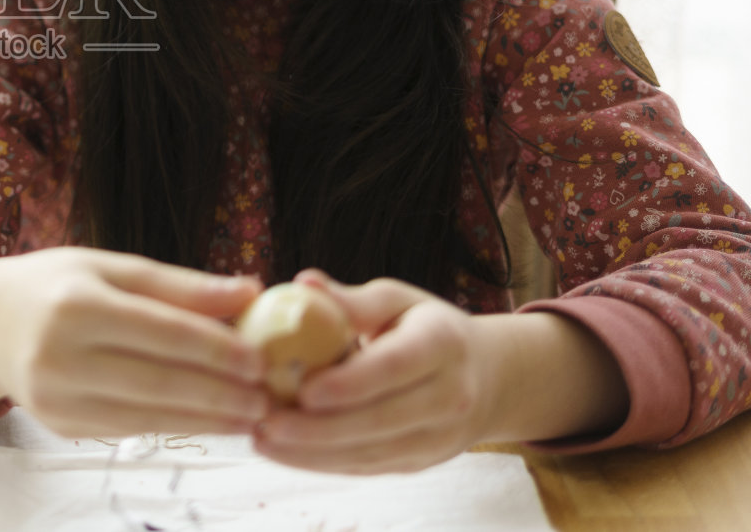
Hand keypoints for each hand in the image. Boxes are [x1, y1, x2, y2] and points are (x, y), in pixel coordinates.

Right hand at [0, 247, 270, 438]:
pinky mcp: (60, 425)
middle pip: (158, 382)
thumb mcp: (112, 267)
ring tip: (252, 415)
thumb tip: (250, 290)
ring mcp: (56, 398)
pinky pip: (130, 429)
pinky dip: (177, 427)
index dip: (216, 349)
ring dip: (208, 420)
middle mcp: (60, 356)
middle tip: (268, 396)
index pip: (162, 333)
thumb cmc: (58, 286)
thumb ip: (180, 286)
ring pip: (149, 415)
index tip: (262, 358)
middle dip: (221, 394)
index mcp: (76, 305)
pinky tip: (212, 421)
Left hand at [247, 269, 500, 474]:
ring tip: (262, 439)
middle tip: (266, 421)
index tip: (305, 389)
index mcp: (444, 344)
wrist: (488, 378)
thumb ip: (352, 299)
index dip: (351, 383)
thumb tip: (303, 282)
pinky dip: (324, 464)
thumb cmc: (425, 326)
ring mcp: (438, 437)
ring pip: (372, 453)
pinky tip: (284, 453)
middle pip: (380, 420)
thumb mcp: (398, 300)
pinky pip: (369, 468)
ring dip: (313, 453)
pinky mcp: (420, 463)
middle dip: (320, 428)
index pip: (395, 367)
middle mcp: (450, 396)